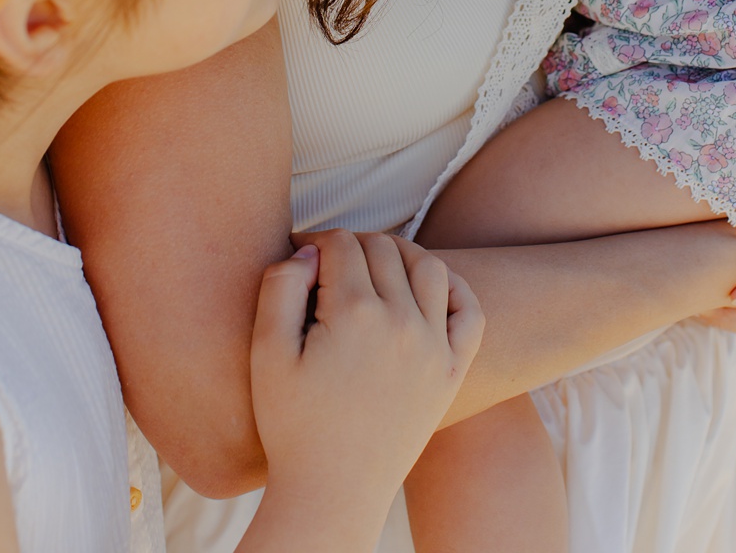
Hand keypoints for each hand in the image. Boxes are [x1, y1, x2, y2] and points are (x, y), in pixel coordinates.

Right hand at [247, 231, 483, 543]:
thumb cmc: (291, 426)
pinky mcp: (453, 371)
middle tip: (327, 267)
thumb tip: (310, 252)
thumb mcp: (265, 354)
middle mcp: (402, 322)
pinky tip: (425, 288)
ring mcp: (434, 346)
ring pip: (428, 267)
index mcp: (354, 314)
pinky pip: (469, 310)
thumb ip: (280, 287)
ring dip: (400, 254)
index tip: (299, 258)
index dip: (315, 242)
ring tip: (372, 267)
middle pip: (383, 248)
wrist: (333, 494)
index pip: (341, 243)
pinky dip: (453, 287)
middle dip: (352, 246)